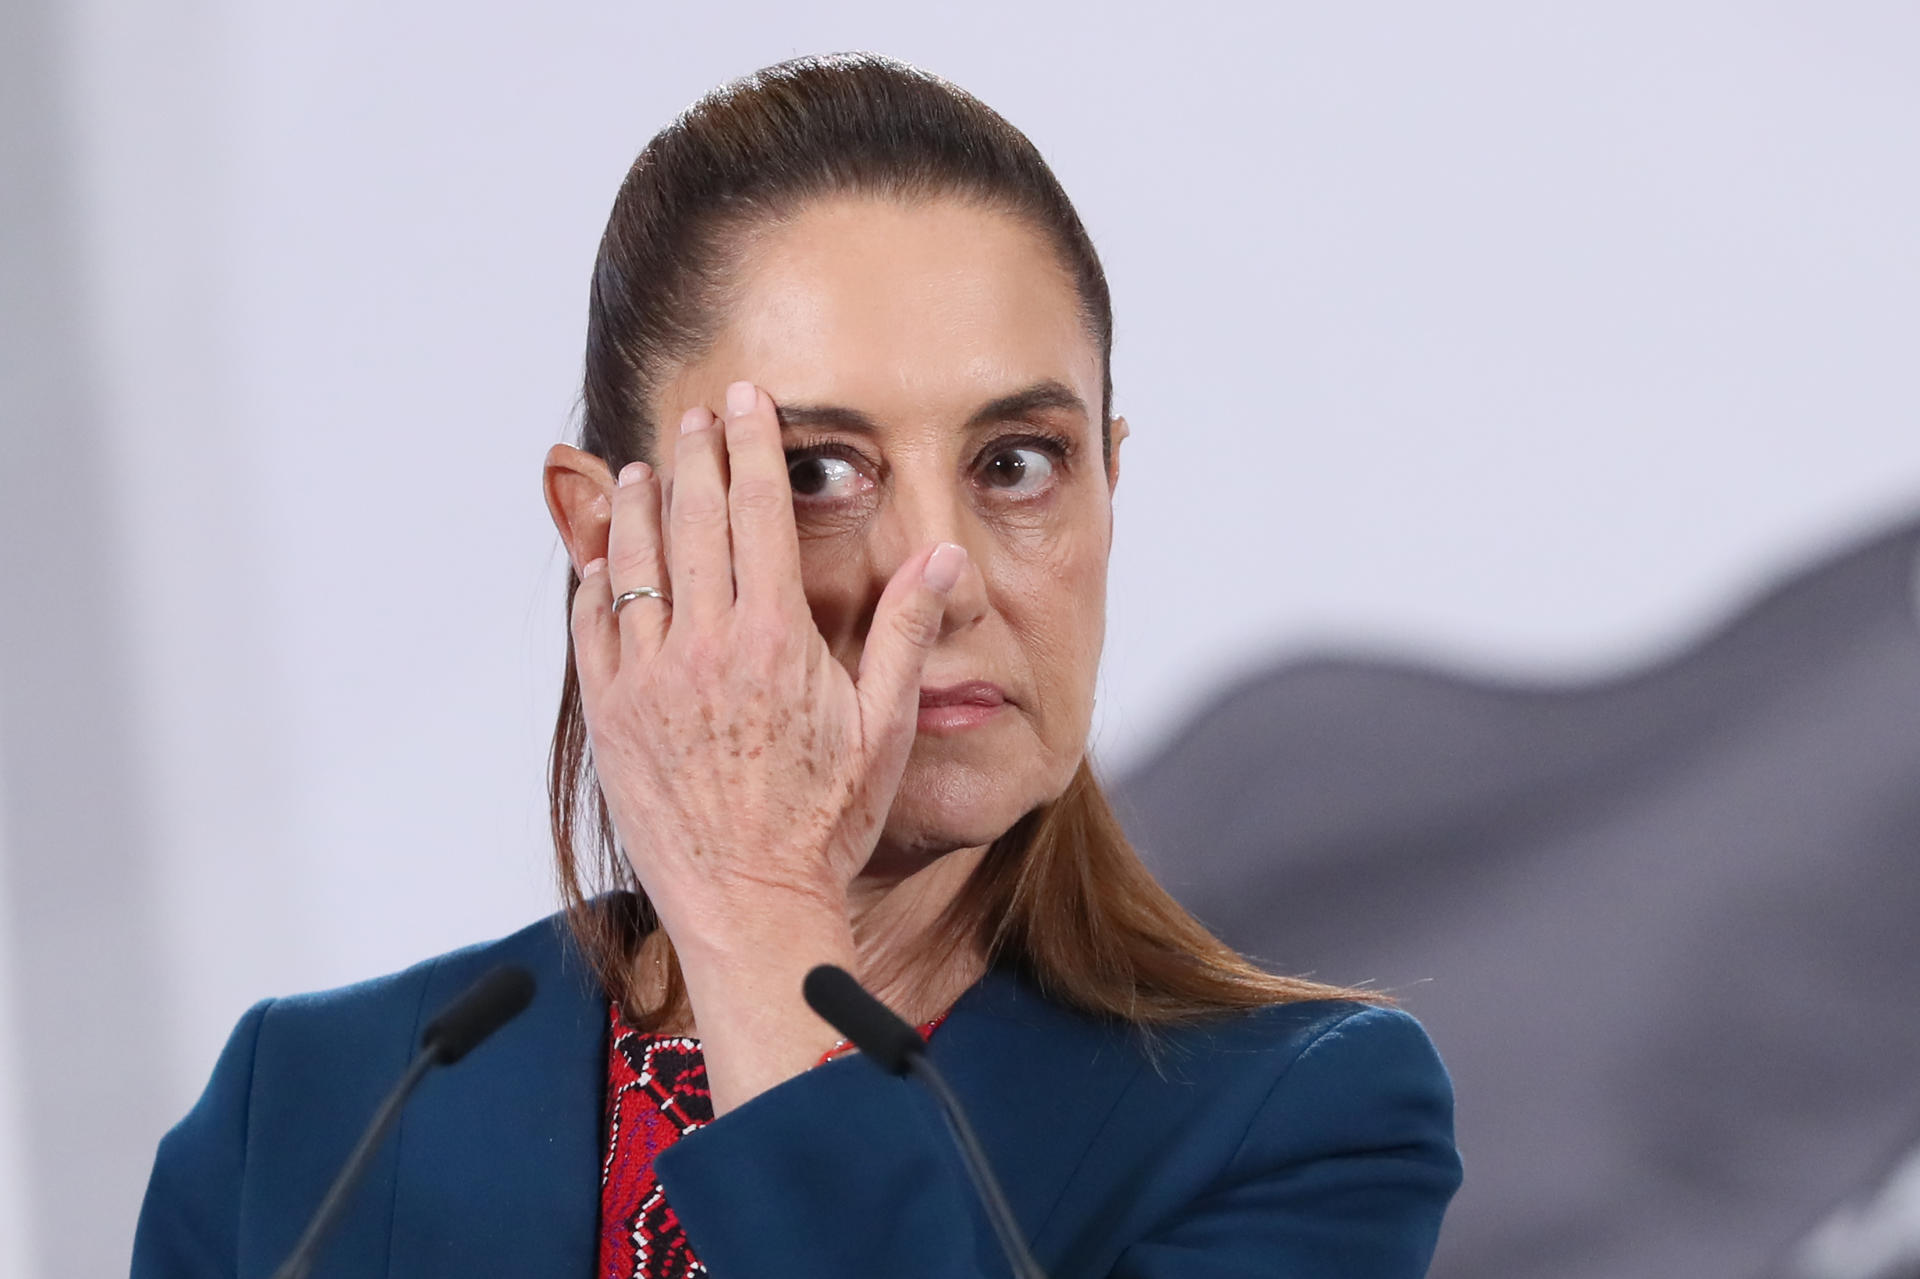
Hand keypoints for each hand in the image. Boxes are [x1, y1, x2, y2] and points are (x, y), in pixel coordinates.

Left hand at [569, 380, 968, 962]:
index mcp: (776, 639)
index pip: (758, 511)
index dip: (752, 446)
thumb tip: (941, 559)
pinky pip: (591, 629)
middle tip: (695, 416)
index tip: (747, 403)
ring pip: (633, 564)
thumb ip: (905, 633)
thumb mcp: (885, 729)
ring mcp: (647, 680)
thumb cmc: (824, 824)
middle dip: (694, 455)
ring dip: (640, 507)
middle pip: (691, 519)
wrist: (750, 904)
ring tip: (647, 471)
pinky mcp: (610, 716)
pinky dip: (596, 583)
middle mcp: (704, 647)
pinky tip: (602, 562)